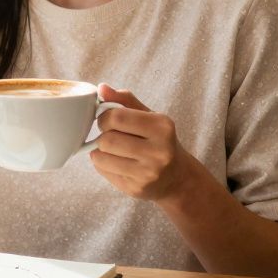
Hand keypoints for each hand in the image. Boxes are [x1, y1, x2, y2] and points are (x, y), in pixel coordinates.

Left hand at [88, 84, 196, 202]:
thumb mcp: (149, 116)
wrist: (177, 178)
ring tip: (113, 149)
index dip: (104, 117)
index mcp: (162, 127)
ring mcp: (148, 174)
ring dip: (99, 151)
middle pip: (107, 140)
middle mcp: (158, 152)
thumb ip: (125, 100)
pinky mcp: (136, 189)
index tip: (108, 120)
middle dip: (102, 135)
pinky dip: (104, 164)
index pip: (116, 117)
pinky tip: (118, 162)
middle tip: (110, 135)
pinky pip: (104, 172)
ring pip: (101, 157)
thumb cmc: (159, 141)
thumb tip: (101, 88)